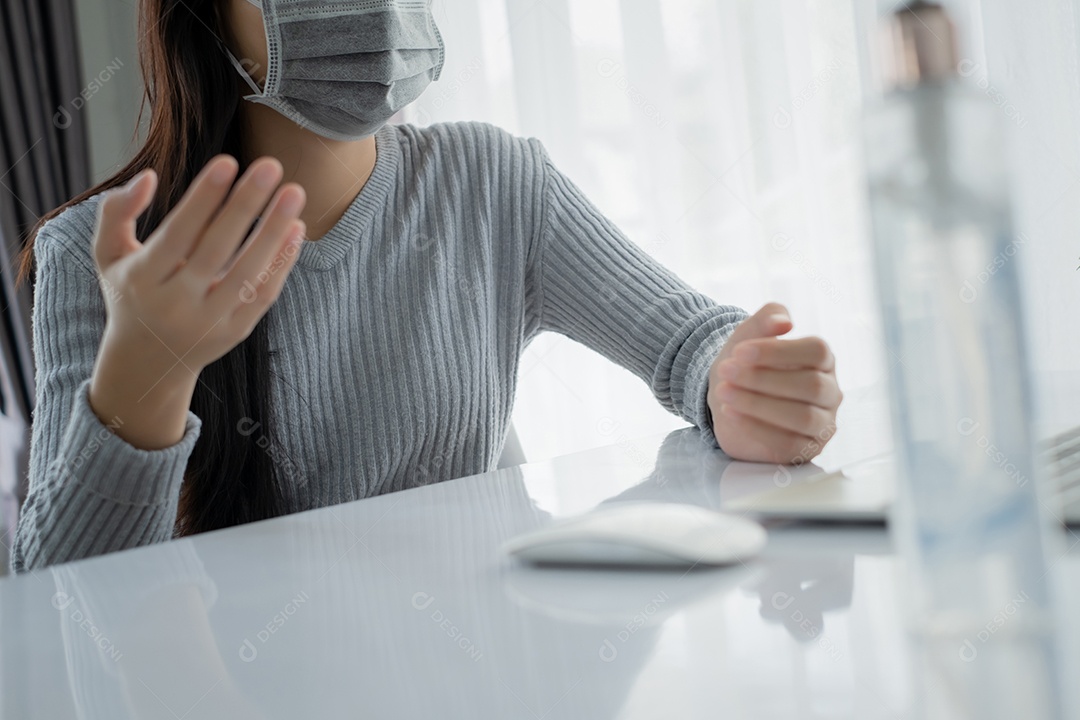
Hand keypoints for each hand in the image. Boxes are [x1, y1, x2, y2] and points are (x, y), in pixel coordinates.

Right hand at [87, 155, 305, 448]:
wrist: (148, 362)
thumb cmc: (131, 293)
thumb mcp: (108, 256)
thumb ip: (116, 213)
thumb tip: (148, 177)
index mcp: (142, 280)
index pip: (177, 234)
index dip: (203, 199)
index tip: (228, 161)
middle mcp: (176, 305)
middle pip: (216, 251)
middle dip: (245, 206)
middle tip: (271, 165)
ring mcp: (209, 322)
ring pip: (248, 275)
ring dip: (274, 232)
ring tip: (294, 193)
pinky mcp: (235, 332)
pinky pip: (264, 295)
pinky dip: (282, 262)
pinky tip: (296, 228)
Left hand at [707, 303, 841, 463]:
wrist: (727, 398)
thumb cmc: (746, 364)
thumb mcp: (749, 336)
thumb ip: (766, 320)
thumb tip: (784, 321)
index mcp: (823, 360)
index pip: (817, 352)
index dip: (778, 352)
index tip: (740, 351)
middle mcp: (829, 392)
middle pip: (810, 385)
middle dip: (762, 378)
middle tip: (725, 371)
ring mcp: (821, 423)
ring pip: (801, 417)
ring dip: (758, 404)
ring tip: (723, 393)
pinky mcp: (804, 449)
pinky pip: (788, 444)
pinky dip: (756, 428)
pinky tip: (730, 414)